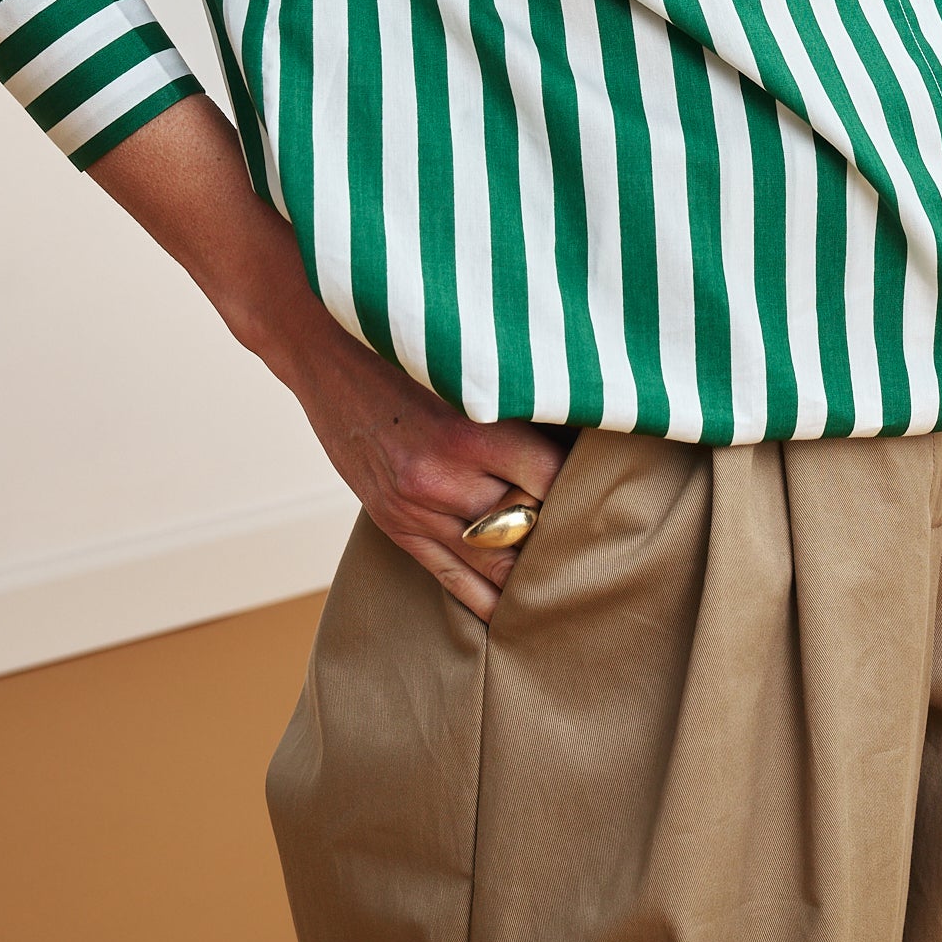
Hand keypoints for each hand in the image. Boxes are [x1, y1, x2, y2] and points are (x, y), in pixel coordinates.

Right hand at [87, 94, 565, 619]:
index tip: (623, 486)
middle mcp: (444, 478)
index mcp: (471, 429)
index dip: (590, 487)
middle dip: (568, 531)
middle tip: (615, 540)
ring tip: (577, 577)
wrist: (318, 336)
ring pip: (495, 561)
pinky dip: (488, 598)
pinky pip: (449, 579)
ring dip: (534, 568)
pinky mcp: (393, 521)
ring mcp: (415, 507)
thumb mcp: (468, 351)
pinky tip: (519, 610)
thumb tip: (590, 401)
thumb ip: (519, 387)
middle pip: (530, 527)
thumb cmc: (405, 332)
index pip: (556, 483)